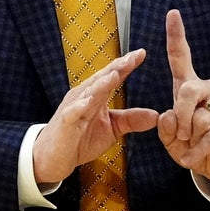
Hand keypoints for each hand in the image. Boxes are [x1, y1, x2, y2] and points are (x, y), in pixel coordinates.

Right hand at [33, 48, 158, 184]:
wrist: (53, 157)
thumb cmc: (80, 139)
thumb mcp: (111, 129)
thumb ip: (131, 120)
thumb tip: (155, 116)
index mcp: (97, 95)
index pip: (113, 76)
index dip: (127, 65)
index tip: (141, 53)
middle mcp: (85, 96)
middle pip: (102, 78)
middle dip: (118, 67)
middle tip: (133, 57)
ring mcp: (74, 108)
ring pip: (89, 92)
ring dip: (101, 83)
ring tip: (115, 74)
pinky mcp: (65, 122)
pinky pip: (72, 113)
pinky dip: (80, 107)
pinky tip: (89, 102)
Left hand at [157, 9, 209, 191]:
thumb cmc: (190, 145)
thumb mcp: (170, 138)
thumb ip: (165, 127)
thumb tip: (169, 115)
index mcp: (188, 86)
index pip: (181, 56)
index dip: (176, 35)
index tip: (172, 13)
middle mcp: (209, 88)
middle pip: (187, 90)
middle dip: (178, 117)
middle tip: (180, 135)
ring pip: (200, 117)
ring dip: (191, 138)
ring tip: (193, 144)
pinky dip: (199, 150)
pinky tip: (193, 157)